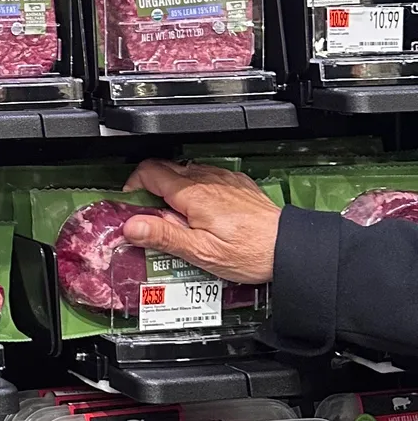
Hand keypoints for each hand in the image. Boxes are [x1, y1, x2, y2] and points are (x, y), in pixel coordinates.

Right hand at [120, 161, 280, 284]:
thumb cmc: (250, 252)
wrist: (289, 247)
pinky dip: (195, 189)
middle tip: (149, 215)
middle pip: (164, 168)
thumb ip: (163, 235)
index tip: (132, 206)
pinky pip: (207, 177)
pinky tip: (201, 212)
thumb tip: (131, 226)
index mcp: (192, 194)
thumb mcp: (200, 251)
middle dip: (149, 189)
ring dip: (172, 189)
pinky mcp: (237, 184)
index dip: (132, 186)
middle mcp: (207, 179)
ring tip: (175, 217)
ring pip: (185, 171)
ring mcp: (223, 179)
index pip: (148, 172)